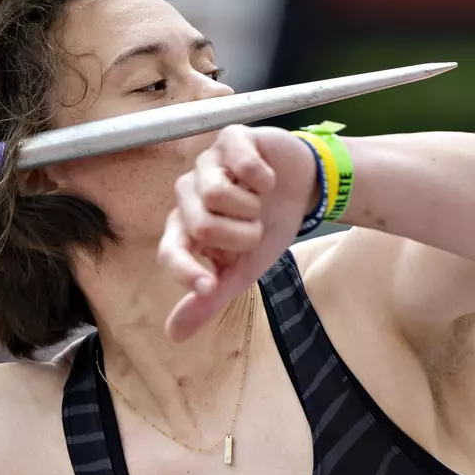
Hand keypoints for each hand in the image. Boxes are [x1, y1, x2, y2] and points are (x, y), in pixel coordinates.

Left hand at [158, 125, 318, 340]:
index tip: (211, 285)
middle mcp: (188, 194)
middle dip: (242, 236)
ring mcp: (207, 164)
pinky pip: (241, 162)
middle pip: (202, 225)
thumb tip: (173, 335)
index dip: (186, 271)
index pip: (170, 252)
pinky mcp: (231, 139)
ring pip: (218, 194)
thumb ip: (209, 299)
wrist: (304, 191)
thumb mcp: (241, 271)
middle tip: (254, 227)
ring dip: (251, 207)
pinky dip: (263, 178)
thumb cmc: (267, 228)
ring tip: (259, 202)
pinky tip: (266, 179)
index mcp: (185, 229)